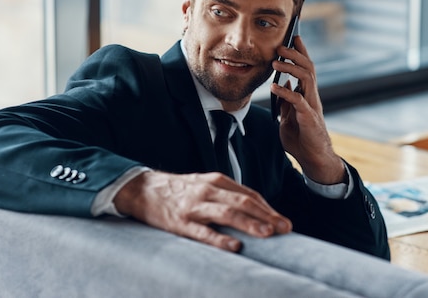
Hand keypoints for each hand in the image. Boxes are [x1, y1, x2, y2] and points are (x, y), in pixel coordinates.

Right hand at [113, 171, 291, 251]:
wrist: (143, 189)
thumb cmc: (180, 190)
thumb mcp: (205, 186)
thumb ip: (227, 196)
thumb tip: (256, 212)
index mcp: (217, 181)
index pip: (249, 195)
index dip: (268, 209)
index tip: (284, 222)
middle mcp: (208, 191)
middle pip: (243, 202)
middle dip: (266, 216)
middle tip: (285, 228)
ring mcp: (194, 206)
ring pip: (226, 214)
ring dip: (249, 223)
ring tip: (267, 233)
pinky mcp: (179, 222)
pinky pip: (202, 232)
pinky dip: (219, 239)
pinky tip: (234, 246)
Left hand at [270, 36, 345, 184]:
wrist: (312, 158)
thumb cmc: (302, 138)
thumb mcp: (288, 117)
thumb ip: (286, 102)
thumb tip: (281, 86)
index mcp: (308, 95)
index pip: (306, 68)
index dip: (301, 52)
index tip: (293, 37)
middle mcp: (312, 96)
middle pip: (308, 68)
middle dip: (295, 54)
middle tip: (281, 45)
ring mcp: (312, 106)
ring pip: (306, 79)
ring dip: (290, 68)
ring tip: (275, 63)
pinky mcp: (309, 117)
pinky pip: (298, 100)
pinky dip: (285, 92)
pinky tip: (274, 88)